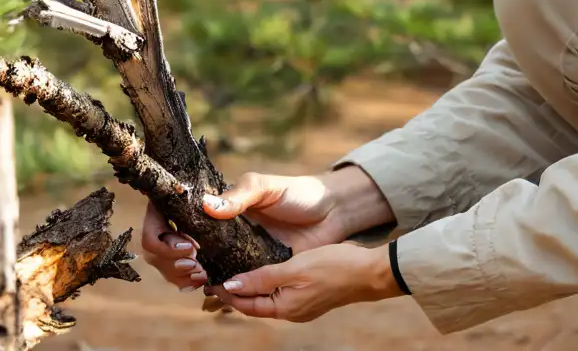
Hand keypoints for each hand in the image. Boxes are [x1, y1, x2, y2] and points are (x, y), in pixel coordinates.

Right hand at [139, 165, 393, 291]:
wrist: (330, 215)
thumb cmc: (297, 193)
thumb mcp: (266, 187)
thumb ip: (239, 194)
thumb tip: (207, 206)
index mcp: (209, 204)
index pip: (163, 215)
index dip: (160, 231)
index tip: (184, 243)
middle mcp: (210, 228)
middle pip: (164, 247)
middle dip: (168, 259)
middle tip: (193, 264)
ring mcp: (223, 251)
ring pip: (182, 268)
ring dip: (181, 277)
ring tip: (201, 278)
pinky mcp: (242, 270)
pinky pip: (215, 285)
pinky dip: (208, 293)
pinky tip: (212, 293)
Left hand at [207, 242, 401, 320]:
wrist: (370, 272)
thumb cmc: (333, 267)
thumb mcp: (293, 268)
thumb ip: (262, 277)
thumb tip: (232, 285)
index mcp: (285, 308)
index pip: (246, 303)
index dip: (226, 292)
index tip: (208, 278)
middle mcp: (291, 311)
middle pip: (254, 303)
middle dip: (233, 290)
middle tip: (213, 273)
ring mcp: (301, 304)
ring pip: (266, 297)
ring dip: (248, 285)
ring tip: (230, 268)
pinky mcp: (309, 295)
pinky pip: (279, 292)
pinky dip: (264, 282)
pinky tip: (259, 268)